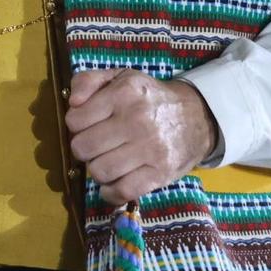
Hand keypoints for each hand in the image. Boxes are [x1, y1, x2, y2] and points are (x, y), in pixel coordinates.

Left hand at [64, 69, 218, 206]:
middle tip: (96, 146)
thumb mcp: (120, 77)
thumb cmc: (149, 98)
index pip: (75, 120)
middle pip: (83, 148)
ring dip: (97, 170)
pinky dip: (111, 192)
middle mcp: (137, 120)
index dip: (76, 125)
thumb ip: (88, 80)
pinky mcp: (161, 173)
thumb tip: (73, 102)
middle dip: (83, 149)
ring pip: (99, 171)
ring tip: (106, 161)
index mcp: (123, 94)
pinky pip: (122, 191)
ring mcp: (150, 149)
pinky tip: (112, 183)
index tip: (87, 126)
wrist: (197, 116)